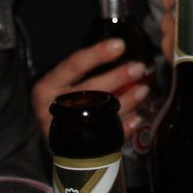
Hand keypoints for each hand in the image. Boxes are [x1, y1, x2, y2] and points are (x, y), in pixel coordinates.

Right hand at [33, 41, 154, 140]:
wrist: (54, 136)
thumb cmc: (63, 102)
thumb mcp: (65, 84)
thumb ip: (88, 72)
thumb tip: (123, 57)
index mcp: (49, 86)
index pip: (74, 65)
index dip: (97, 54)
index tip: (120, 45)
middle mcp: (55, 107)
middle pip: (90, 89)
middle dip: (117, 77)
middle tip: (138, 68)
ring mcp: (67, 129)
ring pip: (102, 112)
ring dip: (127, 100)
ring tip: (143, 90)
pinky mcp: (79, 147)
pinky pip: (107, 136)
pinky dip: (124, 126)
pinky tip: (137, 117)